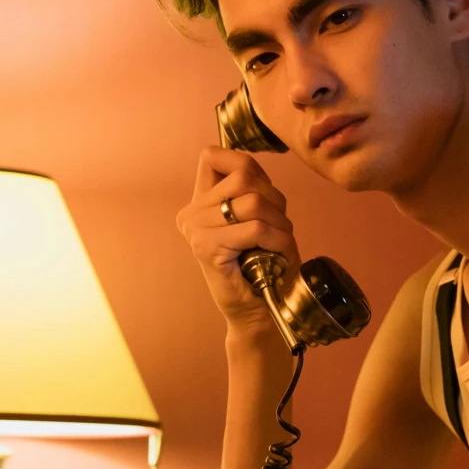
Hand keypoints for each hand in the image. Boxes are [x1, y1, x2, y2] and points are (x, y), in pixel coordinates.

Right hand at [177, 146, 300, 340]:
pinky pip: (254, 228)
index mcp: (199, 202)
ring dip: (279, 222)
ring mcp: (195, 230)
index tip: (261, 194)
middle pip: (243, 175)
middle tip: (277, 226)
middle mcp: (190, 213)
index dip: (244, 166)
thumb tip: (251, 166)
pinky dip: (276, 239)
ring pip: (252, 201)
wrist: (258, 311)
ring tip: (278, 242)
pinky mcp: (206, 248)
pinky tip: (276, 253)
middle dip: (274, 197)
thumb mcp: (259, 215)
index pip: (213, 156)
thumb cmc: (264, 264)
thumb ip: (250, 187)